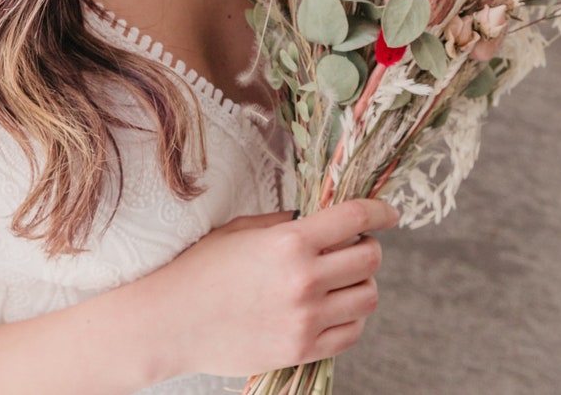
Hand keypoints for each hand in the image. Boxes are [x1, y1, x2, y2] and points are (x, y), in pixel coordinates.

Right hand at [153, 198, 398, 377]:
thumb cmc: (199, 268)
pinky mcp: (302, 350)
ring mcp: (306, 319)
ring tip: (342, 278)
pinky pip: (352, 333)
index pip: (354, 219)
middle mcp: (304, 280)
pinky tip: (334, 307)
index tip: (388, 213)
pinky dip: (352, 317)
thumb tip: (316, 219)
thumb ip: (285, 224)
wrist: (171, 321)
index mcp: (289, 242)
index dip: (379, 211)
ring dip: (362, 283)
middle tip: (354, 246)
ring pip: (367, 298)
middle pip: (369, 260)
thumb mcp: (241, 230)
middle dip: (368, 248)